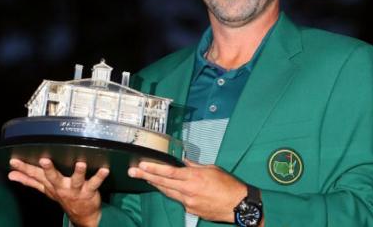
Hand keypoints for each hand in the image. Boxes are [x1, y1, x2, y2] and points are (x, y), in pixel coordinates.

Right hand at [8, 158, 108, 226]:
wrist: (82, 214)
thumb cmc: (63, 195)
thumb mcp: (45, 189)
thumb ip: (29, 180)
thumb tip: (11, 175)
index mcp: (50, 184)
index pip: (34, 175)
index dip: (23, 168)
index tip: (13, 160)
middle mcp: (61, 186)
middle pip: (53, 178)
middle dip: (48, 169)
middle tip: (44, 160)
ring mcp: (76, 189)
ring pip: (77, 180)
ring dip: (79, 171)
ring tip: (80, 163)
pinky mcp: (89, 190)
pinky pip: (95, 183)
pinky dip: (100, 176)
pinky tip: (105, 169)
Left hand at [128, 159, 246, 222]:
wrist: (238, 205)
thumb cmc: (229, 185)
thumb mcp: (212, 169)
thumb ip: (195, 166)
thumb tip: (184, 162)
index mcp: (194, 177)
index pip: (168, 172)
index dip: (153, 168)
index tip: (142, 165)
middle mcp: (188, 190)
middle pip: (163, 183)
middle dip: (147, 176)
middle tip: (134, 172)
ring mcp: (188, 202)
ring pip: (168, 192)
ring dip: (157, 184)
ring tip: (146, 178)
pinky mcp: (191, 210)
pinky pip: (179, 200)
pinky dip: (174, 193)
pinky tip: (171, 188)